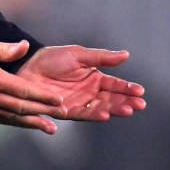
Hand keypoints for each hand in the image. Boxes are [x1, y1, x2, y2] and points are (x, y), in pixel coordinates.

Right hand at [0, 37, 68, 133]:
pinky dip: (14, 122)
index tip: (59, 100)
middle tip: (62, 115)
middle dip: (43, 112)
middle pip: (20, 107)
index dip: (42, 96)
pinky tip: (26, 123)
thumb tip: (25, 46)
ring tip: (50, 128)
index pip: (22, 90)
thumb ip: (6, 49)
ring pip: (11, 117)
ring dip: (32, 123)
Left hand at [16, 45, 145, 121]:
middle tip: (140, 104)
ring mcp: (79, 103)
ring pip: (101, 107)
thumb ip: (102, 57)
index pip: (115, 85)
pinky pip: (83, 113)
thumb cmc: (53, 58)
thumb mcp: (79, 55)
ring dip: (114, 110)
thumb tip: (126, 55)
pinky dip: (94, 114)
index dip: (127, 88)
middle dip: (126, 102)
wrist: (28, 66)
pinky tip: (105, 113)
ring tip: (127, 110)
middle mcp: (89, 93)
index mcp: (94, 78)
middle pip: (112, 99)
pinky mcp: (67, 111)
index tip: (140, 91)